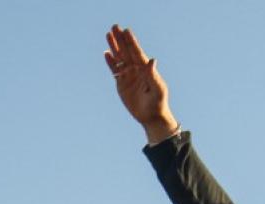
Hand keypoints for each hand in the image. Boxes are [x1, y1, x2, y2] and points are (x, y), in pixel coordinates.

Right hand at [104, 25, 177, 143]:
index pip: (136, 52)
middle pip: (126, 51)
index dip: (131, 41)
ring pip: (119, 58)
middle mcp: (136, 69)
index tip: (126, 31)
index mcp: (145, 69)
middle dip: (120, 39)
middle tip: (114, 26)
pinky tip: (106, 53)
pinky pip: (114, 71)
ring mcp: (128, 76)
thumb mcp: (157, 88)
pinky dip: (110, 62)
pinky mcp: (121, 84)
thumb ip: (153, 74)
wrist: (151, 116)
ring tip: (108, 35)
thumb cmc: (158, 102)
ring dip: (114, 47)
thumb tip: (152, 60)